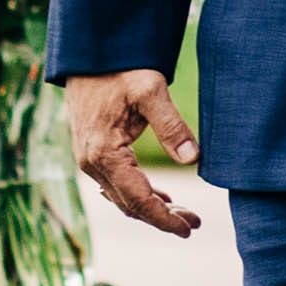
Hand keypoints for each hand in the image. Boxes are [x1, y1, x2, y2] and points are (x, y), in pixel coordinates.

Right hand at [66, 69, 202, 236]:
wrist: (90, 56)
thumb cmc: (121, 69)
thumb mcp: (151, 91)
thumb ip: (172, 126)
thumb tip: (193, 159)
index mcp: (105, 154)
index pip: (138, 199)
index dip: (164, 218)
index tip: (189, 228)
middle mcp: (92, 163)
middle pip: (130, 204)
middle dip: (163, 218)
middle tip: (196, 224)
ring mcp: (89, 160)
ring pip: (123, 196)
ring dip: (153, 208)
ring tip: (186, 214)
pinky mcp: (93, 153)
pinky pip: (117, 184)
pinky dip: (139, 194)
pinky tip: (161, 197)